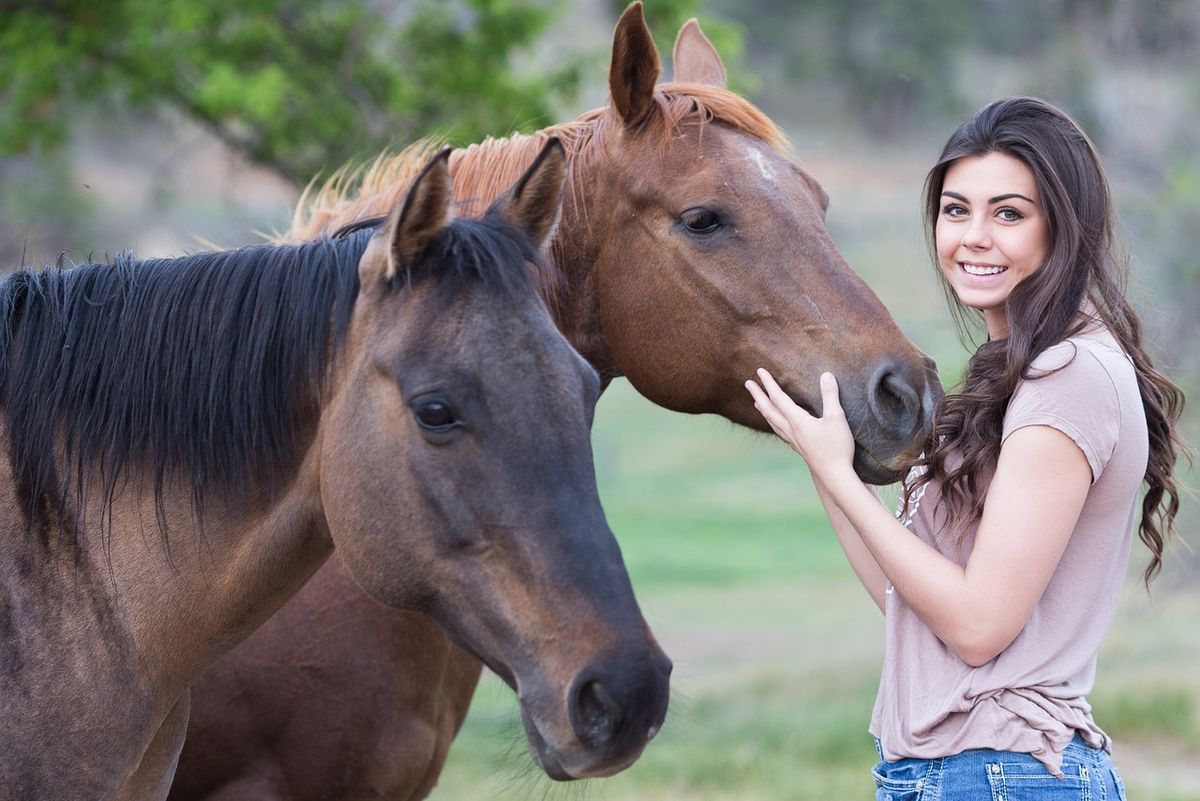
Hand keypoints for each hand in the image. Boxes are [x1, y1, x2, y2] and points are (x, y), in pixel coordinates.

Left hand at [744, 368, 856, 482]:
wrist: (834, 476)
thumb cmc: (837, 447)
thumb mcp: (836, 418)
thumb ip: (830, 395)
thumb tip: (826, 374)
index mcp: (797, 420)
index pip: (778, 398)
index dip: (768, 383)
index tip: (759, 371)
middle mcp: (791, 430)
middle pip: (769, 410)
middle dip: (758, 395)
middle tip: (748, 384)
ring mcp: (793, 440)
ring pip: (772, 422)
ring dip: (763, 410)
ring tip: (756, 403)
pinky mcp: (799, 448)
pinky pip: (780, 432)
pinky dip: (773, 423)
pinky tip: (777, 425)